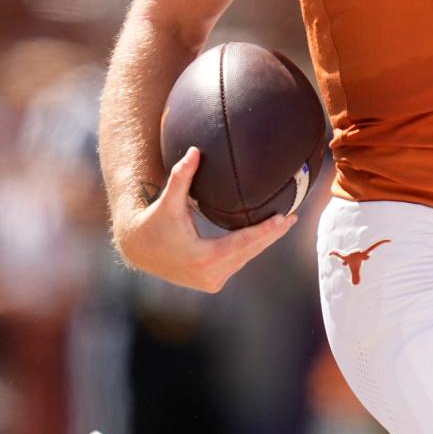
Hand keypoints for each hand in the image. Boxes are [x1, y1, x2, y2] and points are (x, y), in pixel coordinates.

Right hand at [112, 146, 297, 292]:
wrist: (139, 249)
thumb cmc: (155, 221)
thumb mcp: (168, 201)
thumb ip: (181, 176)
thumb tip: (195, 151)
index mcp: (203, 258)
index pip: (243, 242)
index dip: (266, 230)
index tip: (285, 218)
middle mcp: (210, 275)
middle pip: (250, 252)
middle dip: (273, 234)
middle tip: (294, 217)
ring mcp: (212, 282)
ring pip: (245, 258)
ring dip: (264, 242)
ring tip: (285, 223)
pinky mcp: (212, 282)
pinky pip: (238, 262)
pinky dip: (251, 248)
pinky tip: (266, 234)